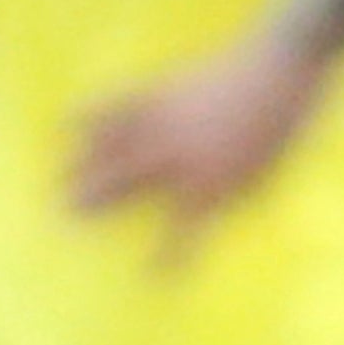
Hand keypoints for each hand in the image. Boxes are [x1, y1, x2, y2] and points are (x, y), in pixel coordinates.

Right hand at [68, 30, 335, 254]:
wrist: (283, 67)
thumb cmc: (283, 126)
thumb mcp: (266, 173)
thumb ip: (229, 199)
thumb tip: (197, 214)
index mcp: (211, 188)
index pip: (180, 237)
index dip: (167, 260)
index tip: (153, 278)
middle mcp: (179, 160)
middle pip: (120, 188)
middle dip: (91, 206)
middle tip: (66, 221)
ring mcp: (167, 126)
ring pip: (110, 150)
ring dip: (82, 167)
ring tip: (60, 185)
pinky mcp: (163, 93)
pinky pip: (117, 105)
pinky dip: (93, 115)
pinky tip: (71, 124)